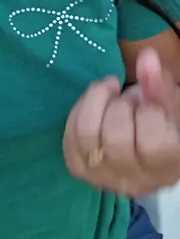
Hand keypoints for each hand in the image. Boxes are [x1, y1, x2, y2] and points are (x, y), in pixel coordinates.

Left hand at [63, 49, 179, 195]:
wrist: (142, 149)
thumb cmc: (162, 124)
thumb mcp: (169, 105)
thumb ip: (159, 84)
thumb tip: (147, 56)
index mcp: (166, 168)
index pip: (153, 144)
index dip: (149, 112)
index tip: (148, 100)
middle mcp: (133, 182)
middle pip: (116, 138)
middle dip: (122, 104)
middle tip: (131, 96)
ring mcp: (102, 177)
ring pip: (87, 133)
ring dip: (98, 101)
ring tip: (112, 92)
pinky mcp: (78, 168)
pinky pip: (70, 134)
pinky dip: (81, 109)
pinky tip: (96, 103)